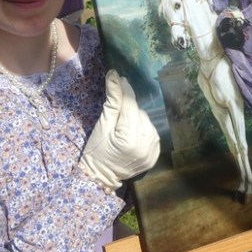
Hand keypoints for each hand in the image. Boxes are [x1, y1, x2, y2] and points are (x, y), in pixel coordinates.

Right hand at [79, 71, 160, 190]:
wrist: (102, 176)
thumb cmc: (97, 151)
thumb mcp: (102, 125)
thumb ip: (112, 100)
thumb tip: (115, 75)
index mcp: (129, 138)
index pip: (130, 105)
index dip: (125, 90)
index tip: (119, 77)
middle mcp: (145, 144)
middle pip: (139, 113)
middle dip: (128, 110)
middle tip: (115, 116)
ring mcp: (152, 151)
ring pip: (146, 121)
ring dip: (135, 119)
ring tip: (123, 128)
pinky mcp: (155, 154)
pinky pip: (151, 132)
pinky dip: (142, 130)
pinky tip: (131, 135)